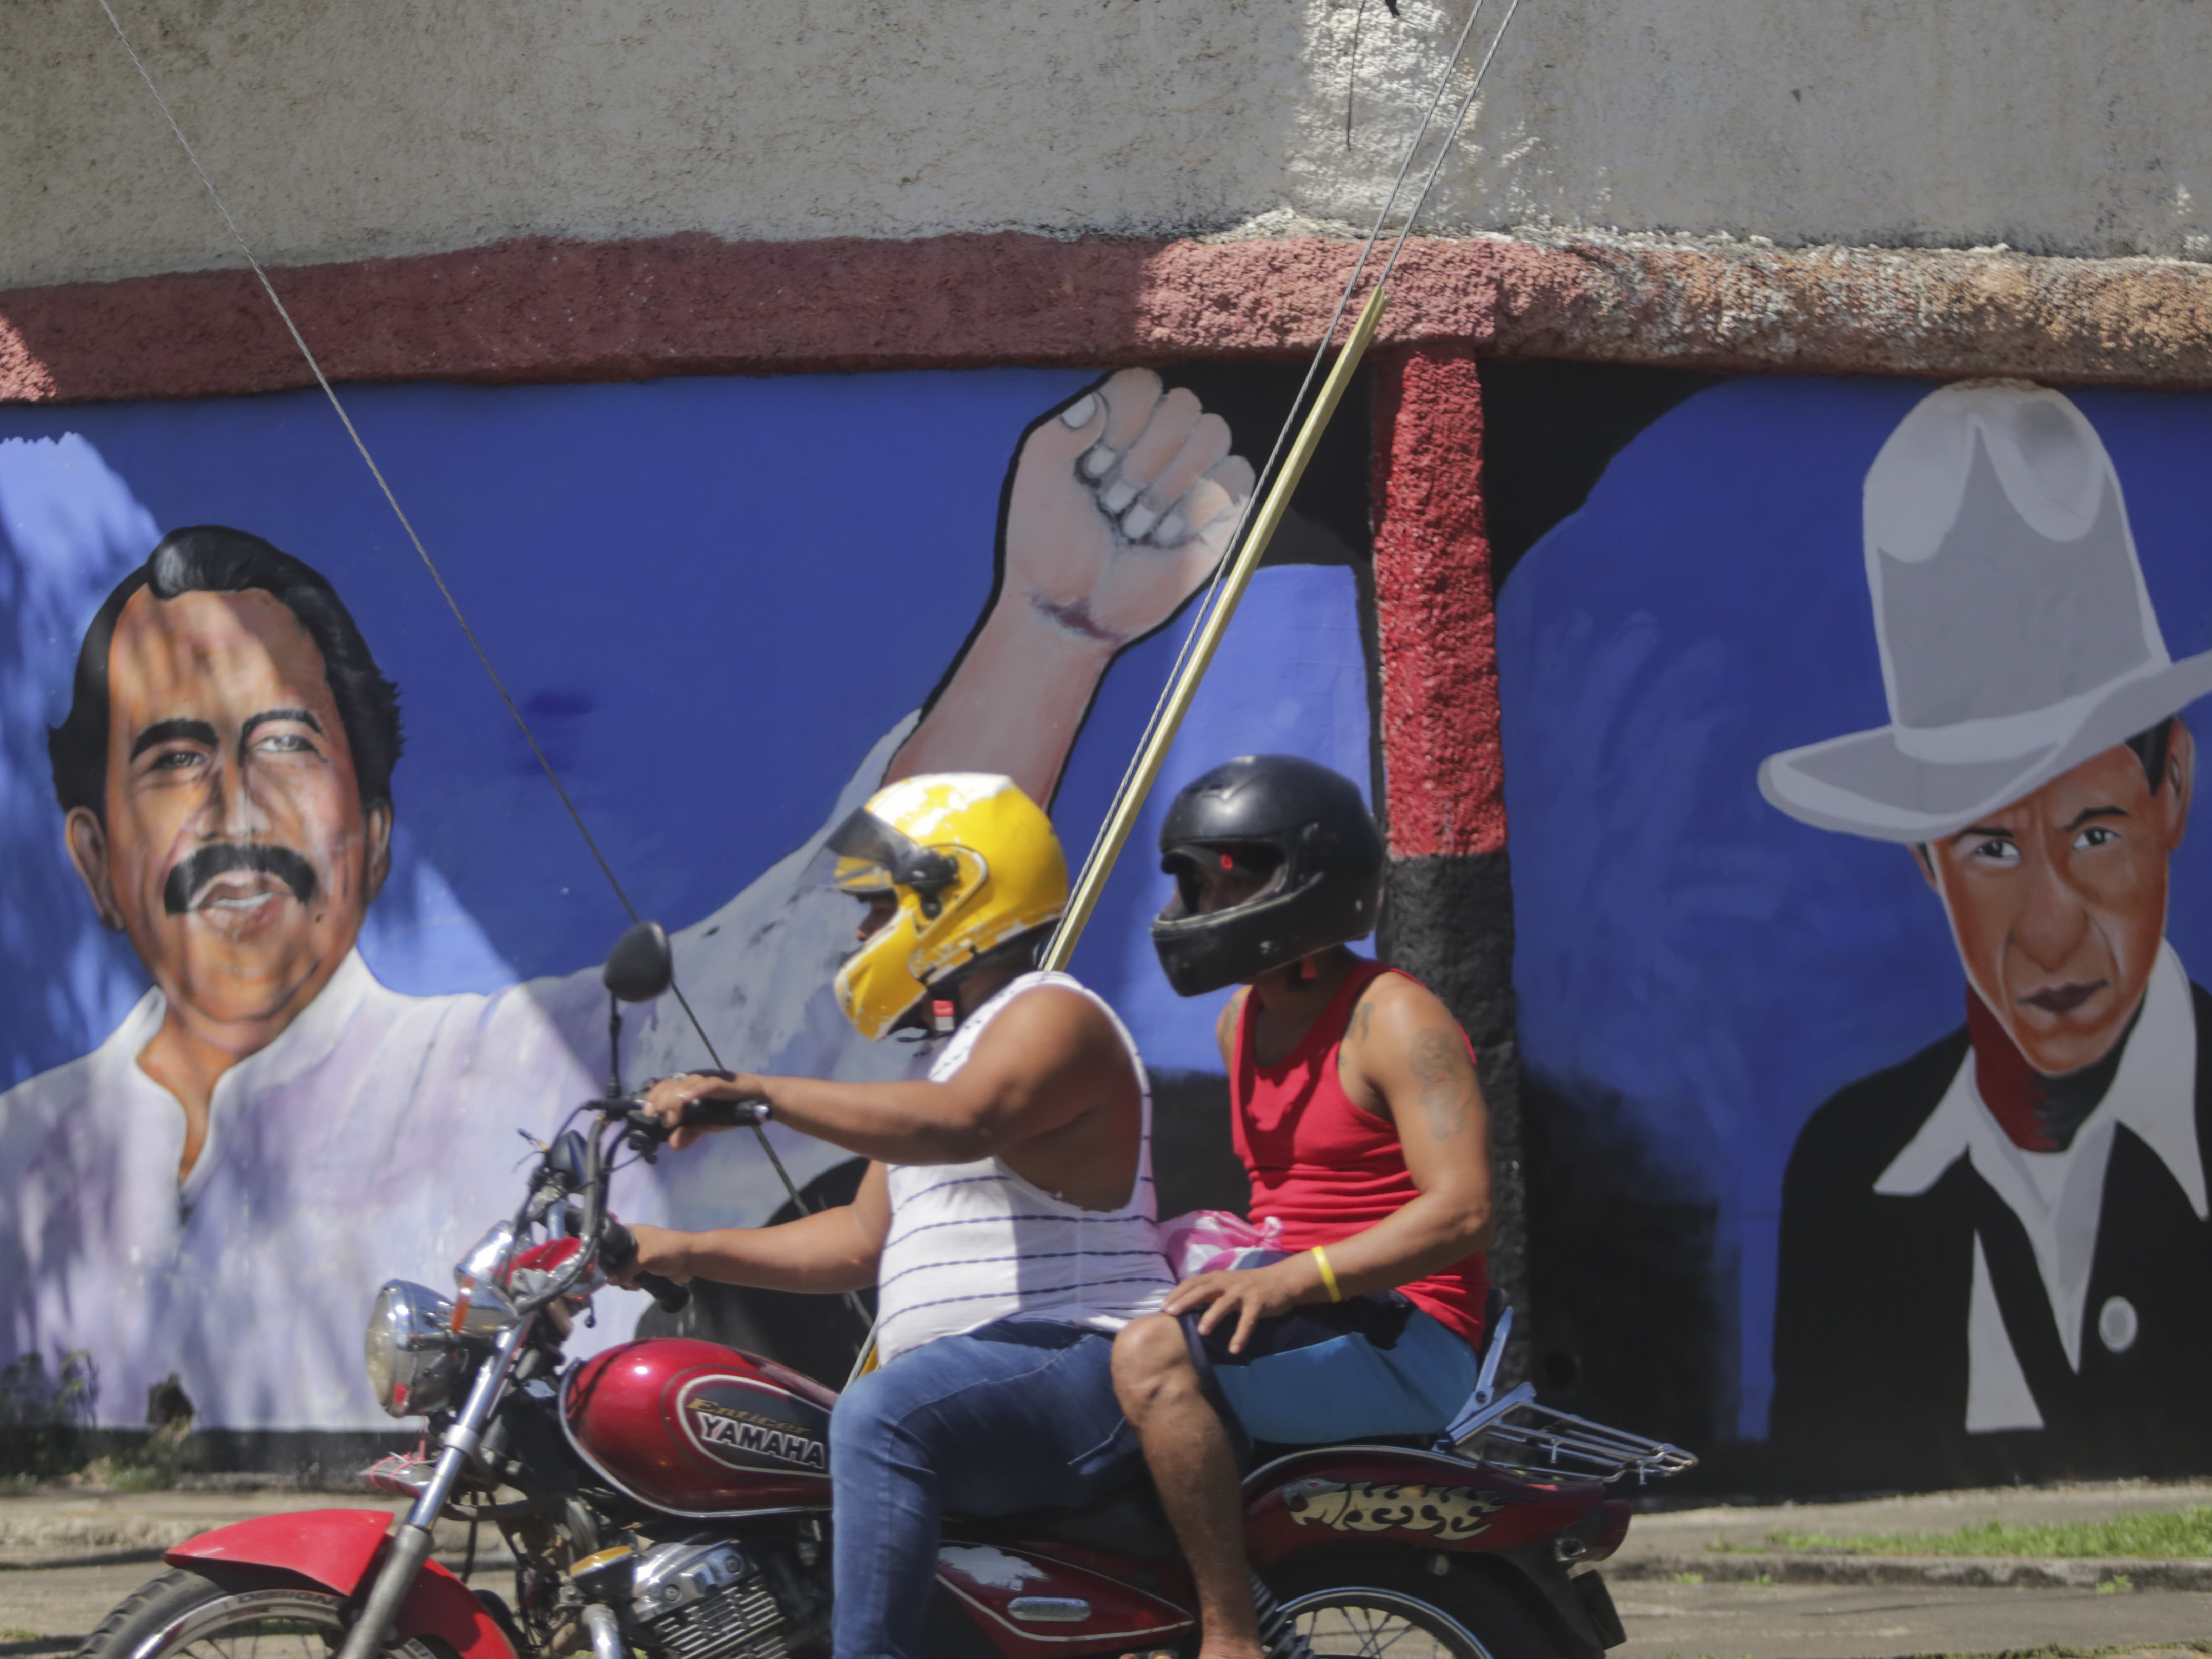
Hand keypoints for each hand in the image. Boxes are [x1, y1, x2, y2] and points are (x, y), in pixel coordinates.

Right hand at [605, 1221, 692, 1287]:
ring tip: (635, 1284)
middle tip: (625, 1280)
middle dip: (617, 1273)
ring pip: (623, 1270)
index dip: (605, 1258)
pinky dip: (633, 1281)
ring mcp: (639, 1255)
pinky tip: (639, 1286)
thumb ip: (625, 1269)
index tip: (608, 1271)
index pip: (608, 1244)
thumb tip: (609, 1281)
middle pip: (615, 1260)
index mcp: (630, 1233)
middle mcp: (632, 1243)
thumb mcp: (643, 1258)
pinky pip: (633, 1275)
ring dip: (626, 1279)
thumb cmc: (667, 1251)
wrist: (690, 1259)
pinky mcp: (646, 1266)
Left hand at [643, 1070, 769, 1151]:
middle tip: (660, 1118)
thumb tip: (672, 1144)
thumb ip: (690, 1132)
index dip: (652, 1097)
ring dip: (674, 1100)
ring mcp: (709, 1080)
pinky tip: (686, 1100)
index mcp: (688, 1088)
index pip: (664, 1087)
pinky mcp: (724, 1082)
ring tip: (671, 1118)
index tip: (647, 1112)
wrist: (760, 1099)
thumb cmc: (731, 1108)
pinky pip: (707, 1085)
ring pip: (685, 1084)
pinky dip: (695, 1091)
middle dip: (660, 1100)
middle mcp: (695, 1080)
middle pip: (670, 1084)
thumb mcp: (708, 1124)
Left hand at [1001, 369, 1255, 648]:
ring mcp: (1196, 474)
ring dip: (1169, 485)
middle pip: (1184, 403)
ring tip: (1135, 525)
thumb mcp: (1038, 477)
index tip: (1092, 468)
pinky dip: (1197, 509)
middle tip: (1113, 503)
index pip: (1144, 384)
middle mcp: (1162, 440)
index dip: (1123, 422)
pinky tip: (1165, 540)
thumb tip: (1095, 405)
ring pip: (1215, 432)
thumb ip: (1060, 431)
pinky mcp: (1223, 511)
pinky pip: (1237, 475)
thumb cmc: (1050, 540)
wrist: (1070, 605)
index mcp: (1120, 423)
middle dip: (1144, 459)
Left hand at [1162, 1258, 1311, 1354]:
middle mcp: (1227, 1282)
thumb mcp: (1227, 1284)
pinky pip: (1248, 1320)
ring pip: (1224, 1303)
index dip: (1177, 1293)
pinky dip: (1241, 1334)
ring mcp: (1243, 1291)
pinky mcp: (1258, 1302)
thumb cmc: (1248, 1285)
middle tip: (1171, 1314)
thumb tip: (1184, 1306)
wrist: (1281, 1280)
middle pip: (1203, 1290)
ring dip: (1212, 1317)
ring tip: (1201, 1332)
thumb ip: (1209, 1291)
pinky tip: (1234, 1349)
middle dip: (1186, 1301)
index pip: (1192, 1282)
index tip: (1163, 1307)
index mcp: (1217, 1277)